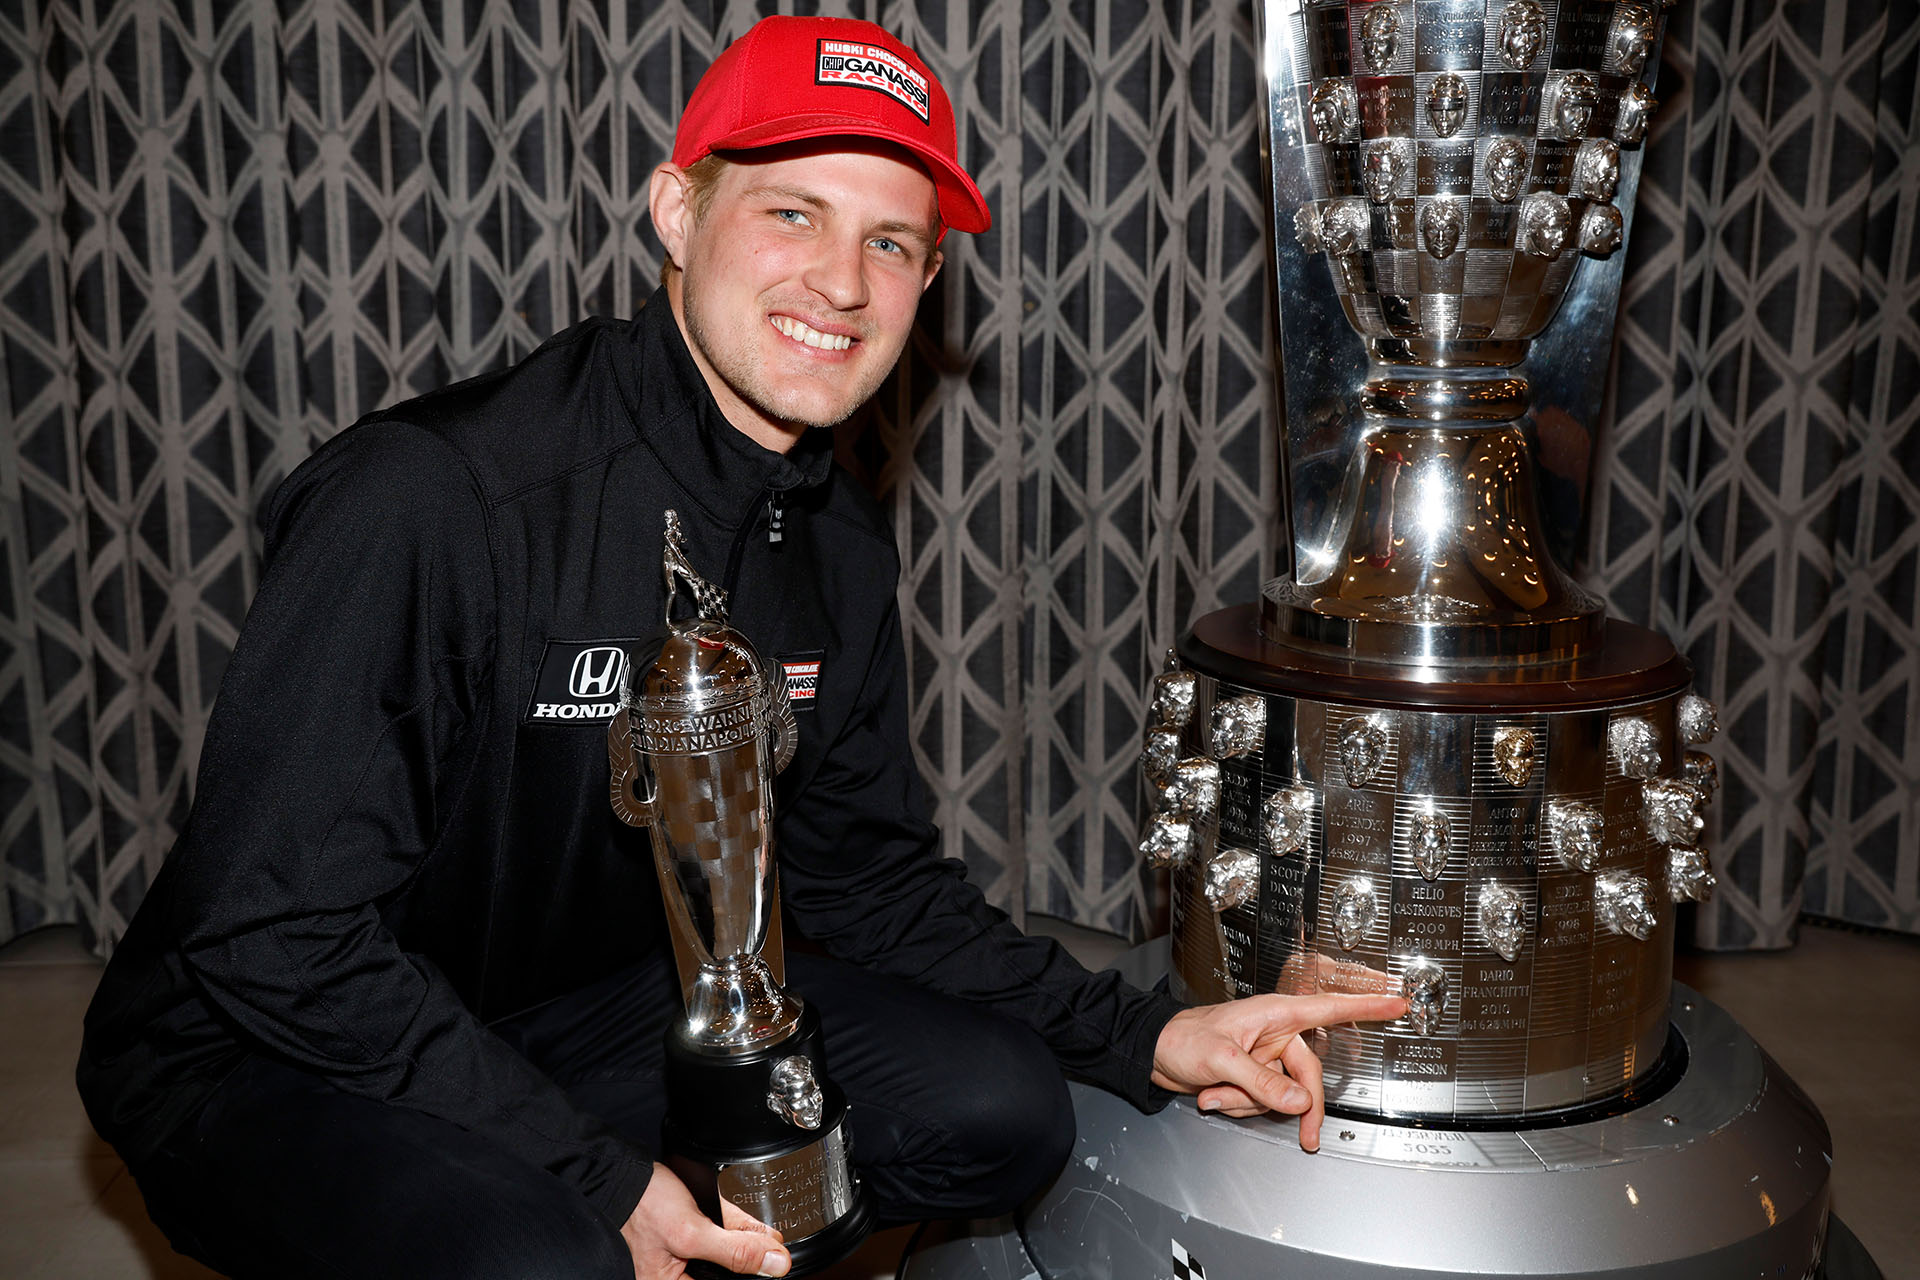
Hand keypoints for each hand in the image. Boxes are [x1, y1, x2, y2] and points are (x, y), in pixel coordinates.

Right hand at [621, 1162, 788, 1278]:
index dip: (752, 1275)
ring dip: (748, 1242)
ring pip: (731, 1255)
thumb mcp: (691, 1232)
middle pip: (730, 1273)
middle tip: (770, 1247)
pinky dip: (738, 1229)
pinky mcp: (693, 1236)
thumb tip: (776, 1264)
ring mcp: (687, 1257)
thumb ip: (734, 1250)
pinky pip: (723, 1238)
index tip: (775, 1263)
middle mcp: (679, 1276)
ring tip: (761, 1238)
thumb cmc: (642, 1206)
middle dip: (750, 1256)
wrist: (625, 1174)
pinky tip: (750, 1227)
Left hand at [1150, 992, 1406, 1151]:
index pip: (1328, 1009)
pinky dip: (1240, 1105)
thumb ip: (1263, 1082)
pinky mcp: (1255, 1077)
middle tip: (1307, 1136)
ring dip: (1250, 1103)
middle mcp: (1276, 1034)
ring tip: (1215, 1091)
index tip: (1397, 1002)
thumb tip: (1301, 1102)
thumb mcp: (1222, 1059)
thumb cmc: (1182, 1039)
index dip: (1366, 1007)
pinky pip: (1264, 1102)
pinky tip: (1214, 1095)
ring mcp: (1266, 1057)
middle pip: (1310, 1077)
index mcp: (1274, 1013)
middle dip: (1298, 1107)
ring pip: (1283, 1096)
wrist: (1153, 1053)